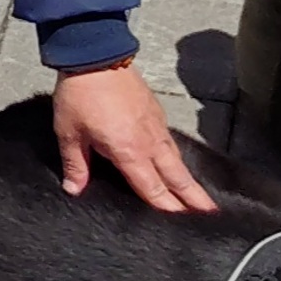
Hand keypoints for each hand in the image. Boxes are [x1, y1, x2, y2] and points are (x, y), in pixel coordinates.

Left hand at [52, 60, 215, 213]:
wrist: (95, 54)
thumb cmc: (79, 94)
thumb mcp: (69, 132)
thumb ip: (75, 164)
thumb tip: (74, 190)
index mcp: (129, 152)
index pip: (153, 190)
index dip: (167, 209)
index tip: (184, 226)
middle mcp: (149, 142)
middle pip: (176, 178)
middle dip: (194, 199)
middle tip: (211, 217)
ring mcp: (156, 125)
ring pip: (176, 159)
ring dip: (188, 180)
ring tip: (199, 197)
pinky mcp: (156, 111)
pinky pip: (170, 142)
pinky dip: (177, 158)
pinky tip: (175, 162)